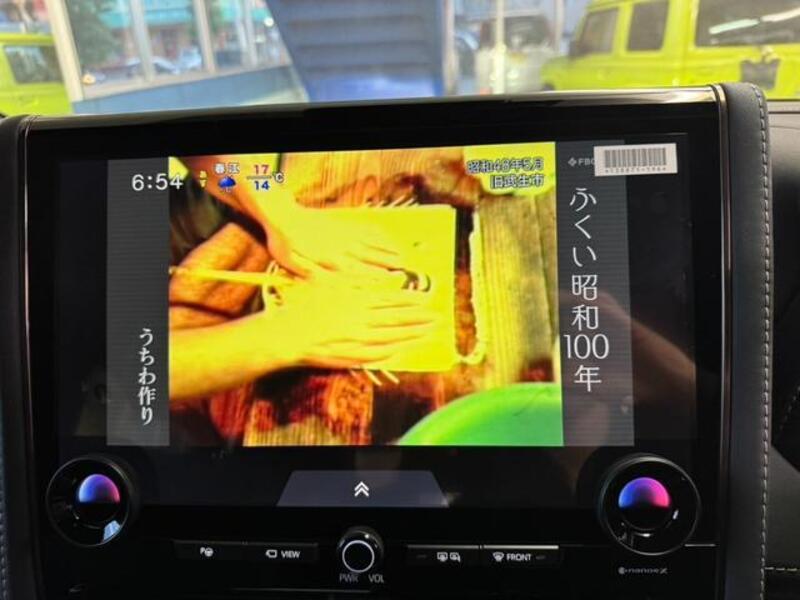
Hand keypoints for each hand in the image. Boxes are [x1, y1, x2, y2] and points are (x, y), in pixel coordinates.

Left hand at [257, 189, 411, 278]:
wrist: (281, 215)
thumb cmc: (283, 243)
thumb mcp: (290, 262)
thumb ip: (310, 274)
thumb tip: (326, 283)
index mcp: (327, 259)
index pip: (356, 269)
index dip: (374, 274)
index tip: (389, 278)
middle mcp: (338, 246)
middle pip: (367, 255)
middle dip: (386, 261)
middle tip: (403, 266)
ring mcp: (340, 233)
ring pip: (368, 241)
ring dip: (385, 248)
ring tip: (400, 253)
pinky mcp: (339, 223)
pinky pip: (362, 228)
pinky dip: (375, 233)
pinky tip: (385, 236)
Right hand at [267, 277, 436, 369]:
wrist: (286, 333)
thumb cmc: (303, 304)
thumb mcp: (328, 282)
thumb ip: (355, 280)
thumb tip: (379, 278)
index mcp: (356, 300)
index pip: (391, 299)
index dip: (410, 300)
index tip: (426, 299)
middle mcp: (361, 320)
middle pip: (396, 319)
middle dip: (419, 318)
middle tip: (437, 317)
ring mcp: (357, 341)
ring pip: (392, 338)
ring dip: (412, 335)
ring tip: (428, 333)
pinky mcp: (350, 357)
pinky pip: (376, 355)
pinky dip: (391, 352)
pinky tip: (402, 350)